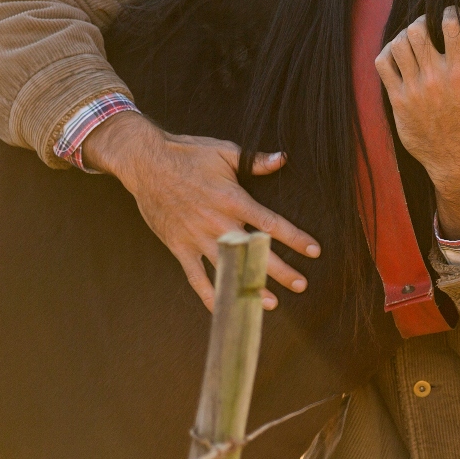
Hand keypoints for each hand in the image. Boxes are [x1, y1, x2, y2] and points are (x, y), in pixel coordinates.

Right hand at [81, 110, 321, 309]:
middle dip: (280, 270)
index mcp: (232, 199)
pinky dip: (210, 294)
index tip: (314, 250)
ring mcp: (196, 237)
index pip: (271, 224)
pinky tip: (224, 306)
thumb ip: (255, 161)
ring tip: (271, 303)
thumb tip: (282, 159)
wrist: (145, 163)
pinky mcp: (179, 246)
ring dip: (249, 286)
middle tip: (302, 284)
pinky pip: (196, 277)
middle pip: (254, 252)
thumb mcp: (225, 152)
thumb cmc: (188, 154)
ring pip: (228, 269)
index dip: (295, 238)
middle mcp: (217, 222)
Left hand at [375, 6, 459, 236]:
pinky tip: (400, 54)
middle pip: (418, 31)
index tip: (452, 13)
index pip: (451, 27)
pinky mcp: (398, 101)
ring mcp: (413, 89)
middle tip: (430, 24)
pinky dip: (388, 52)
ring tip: (415, 38)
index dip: (451, 13)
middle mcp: (434, 78)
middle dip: (424, 20)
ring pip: (398, 44)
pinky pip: (383, 65)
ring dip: (406, 34)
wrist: (459, 164)